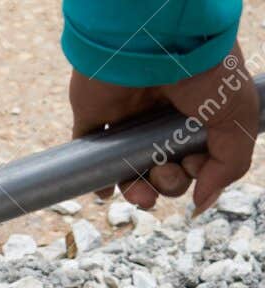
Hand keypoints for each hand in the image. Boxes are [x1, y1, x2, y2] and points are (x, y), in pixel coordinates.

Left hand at [70, 45, 258, 213]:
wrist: (156, 40)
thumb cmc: (204, 71)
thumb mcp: (236, 117)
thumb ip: (229, 164)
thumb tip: (201, 204)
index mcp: (199, 114)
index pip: (197, 158)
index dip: (196, 172)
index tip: (193, 162)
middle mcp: (164, 119)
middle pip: (164, 170)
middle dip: (167, 184)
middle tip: (167, 171)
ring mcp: (129, 119)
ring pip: (129, 169)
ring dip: (135, 191)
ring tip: (139, 193)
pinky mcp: (96, 117)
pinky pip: (93, 154)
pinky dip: (97, 177)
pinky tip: (105, 192)